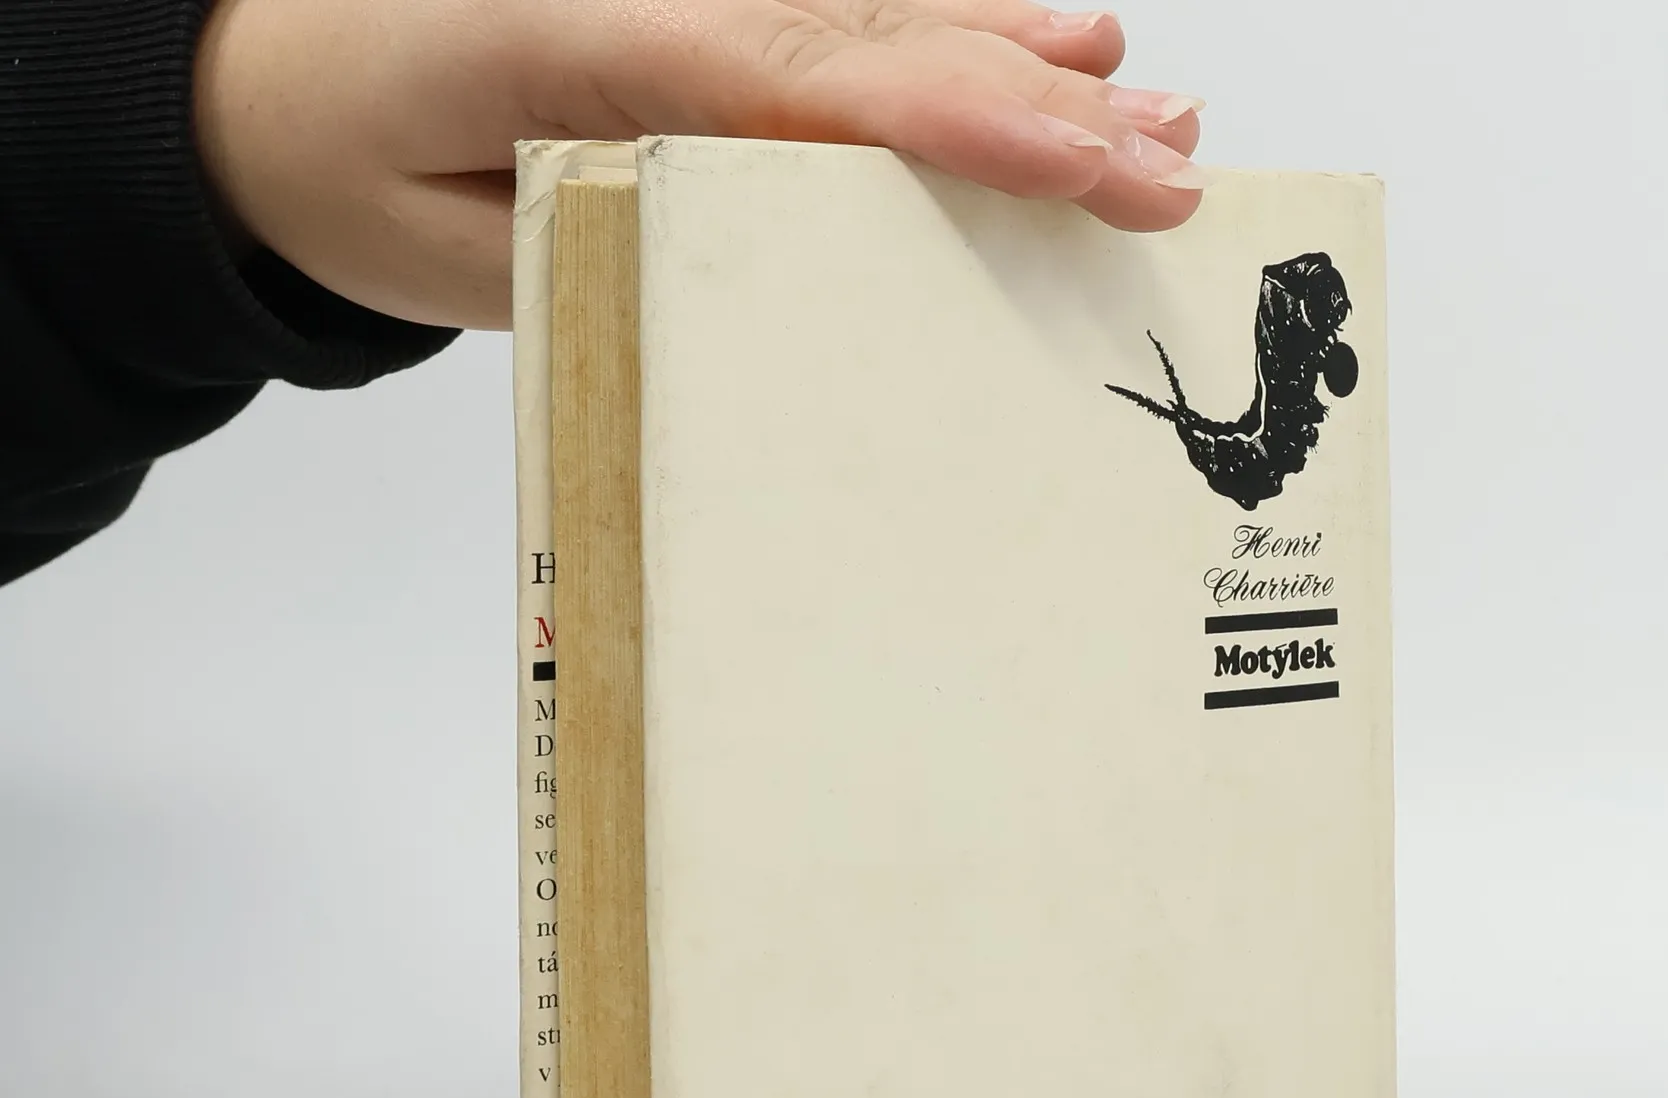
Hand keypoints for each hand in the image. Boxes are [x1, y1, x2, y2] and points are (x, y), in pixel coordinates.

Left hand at [194, 0, 1208, 331]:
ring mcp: (692, 0)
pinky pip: (842, 35)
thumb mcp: (464, 247)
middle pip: (883, 48)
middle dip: (1039, 109)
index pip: (812, 81)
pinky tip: (1046, 45)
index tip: (1093, 155)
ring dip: (1023, 68)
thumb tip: (780, 274)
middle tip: (1178, 160)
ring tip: (1148, 107)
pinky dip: (950, 46)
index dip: (966, 116)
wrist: (265, 88)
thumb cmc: (350, 162)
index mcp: (595, 37)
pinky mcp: (702, 23)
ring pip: (883, 30)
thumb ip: (618, 240)